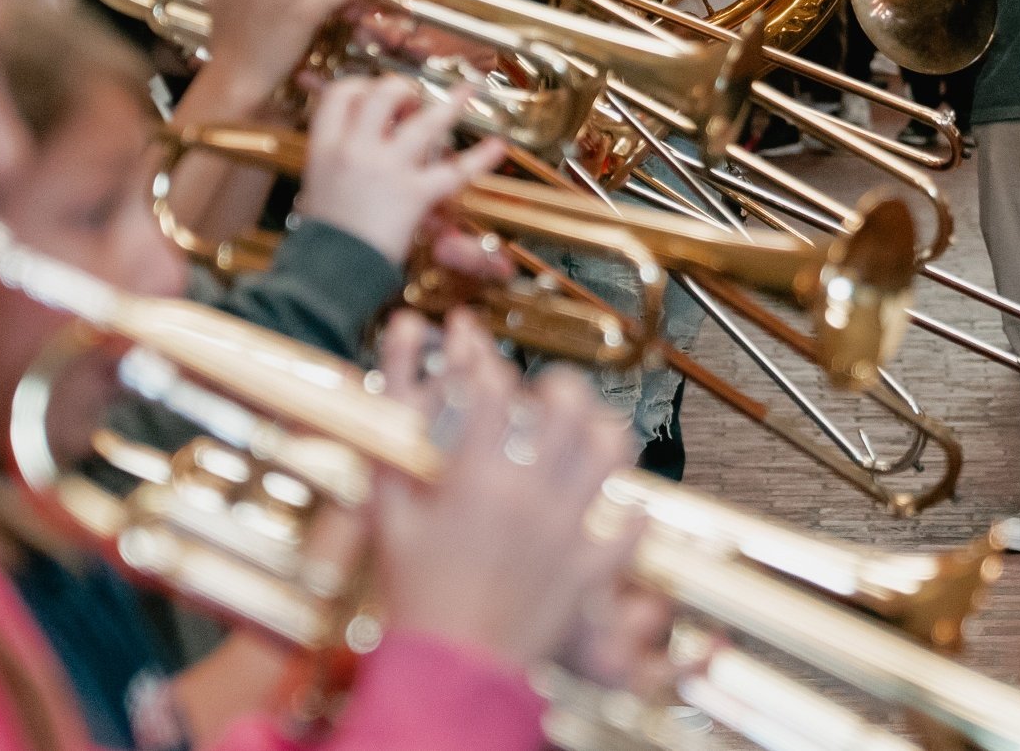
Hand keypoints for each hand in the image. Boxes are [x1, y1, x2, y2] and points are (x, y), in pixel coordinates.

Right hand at [299, 75, 506, 264]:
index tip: (376, 90)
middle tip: (415, 97)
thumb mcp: (316, 185)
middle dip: (404, 88)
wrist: (329, 269)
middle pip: (384, 94)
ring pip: (425, 122)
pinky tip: (497, 147)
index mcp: (326, 146)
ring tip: (466, 92)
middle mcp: (356, 149)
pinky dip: (481, 159)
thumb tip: (358, 141)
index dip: (363, 85)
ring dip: (451, 105)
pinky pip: (455, 171)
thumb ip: (336, 158)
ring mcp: (388, 169)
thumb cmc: (324, 233)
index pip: (342, 93)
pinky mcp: (414, 194)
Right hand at [370, 314, 639, 669]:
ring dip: (603, 433)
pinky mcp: (593, 569)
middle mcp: (531, 495)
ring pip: (613, 452)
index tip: (479, 356)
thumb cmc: (413, 594)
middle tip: (548, 392)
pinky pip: (631, 523)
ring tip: (586, 433)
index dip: (485, 359)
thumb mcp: (387, 508)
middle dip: (559, 387)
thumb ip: (394, 430)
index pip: (495, 387)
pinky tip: (609, 501)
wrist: (448, 670)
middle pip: (570, 405)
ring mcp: (568, 531)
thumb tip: (401, 348)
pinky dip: (626, 507)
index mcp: (477, 477)